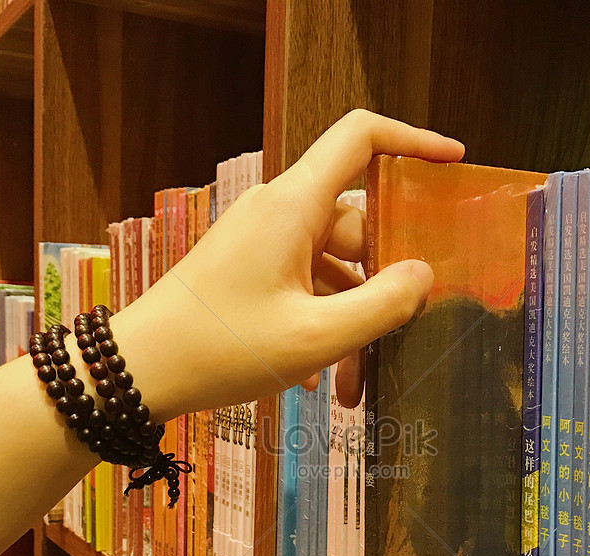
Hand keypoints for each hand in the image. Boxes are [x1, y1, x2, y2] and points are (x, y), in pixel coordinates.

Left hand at [116, 109, 463, 420]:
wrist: (137, 372)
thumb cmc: (220, 350)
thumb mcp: (315, 337)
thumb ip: (381, 304)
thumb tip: (423, 274)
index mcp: (293, 206)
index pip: (360, 138)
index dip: (412, 140)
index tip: (452, 164)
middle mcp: (277, 213)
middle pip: (356, 224)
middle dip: (383, 283)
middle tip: (403, 335)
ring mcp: (260, 242)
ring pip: (331, 268)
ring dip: (350, 320)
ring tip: (352, 384)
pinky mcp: (248, 270)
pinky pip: (303, 286)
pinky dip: (320, 324)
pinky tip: (320, 380)